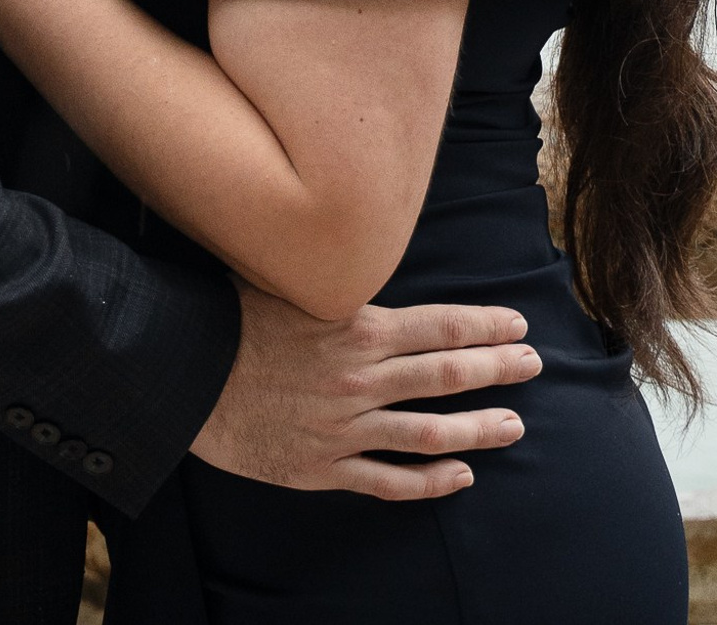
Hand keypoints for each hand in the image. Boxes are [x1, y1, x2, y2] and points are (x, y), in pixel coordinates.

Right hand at [191, 282, 538, 498]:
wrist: (183, 377)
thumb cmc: (229, 316)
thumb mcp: (284, 279)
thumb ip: (329, 273)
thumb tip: (353, 234)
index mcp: (354, 326)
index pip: (438, 325)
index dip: (483, 326)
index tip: (517, 324)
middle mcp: (359, 378)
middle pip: (445, 376)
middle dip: (496, 369)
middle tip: (534, 366)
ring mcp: (345, 428)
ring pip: (428, 433)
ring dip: (478, 429)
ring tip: (513, 424)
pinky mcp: (324, 467)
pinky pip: (390, 480)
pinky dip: (430, 482)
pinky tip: (461, 477)